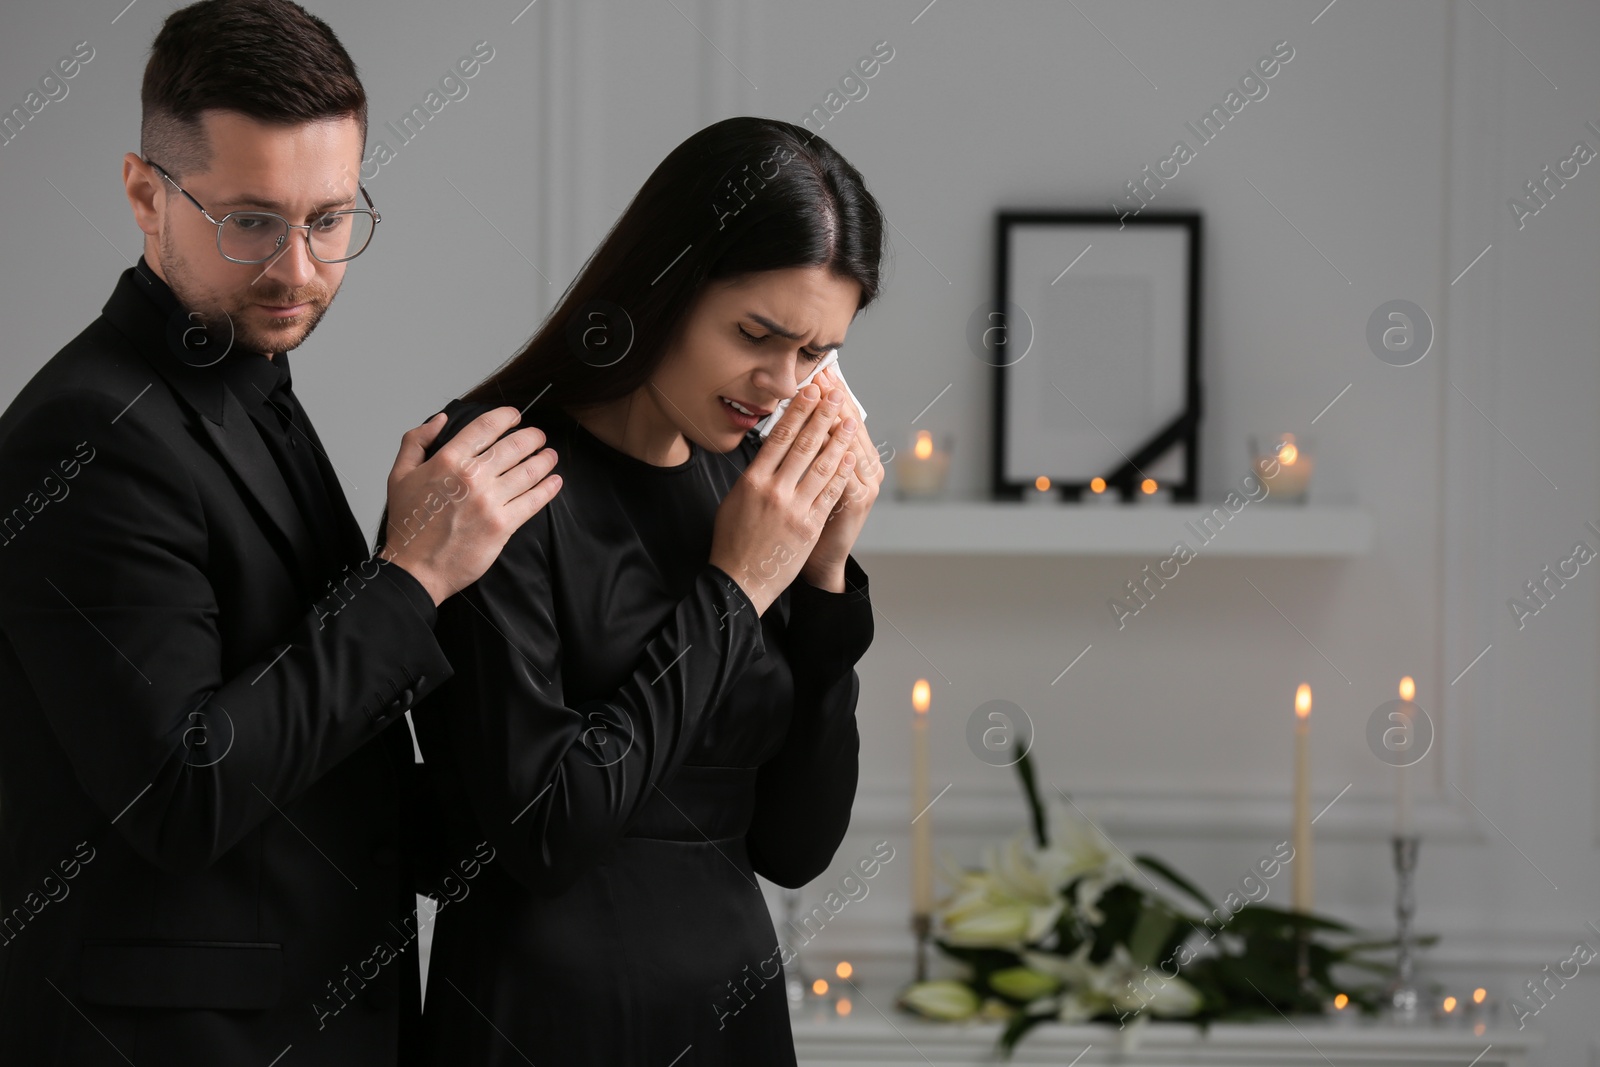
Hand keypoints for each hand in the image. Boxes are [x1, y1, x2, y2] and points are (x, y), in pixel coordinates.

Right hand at [380, 406, 562, 604]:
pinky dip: (549, 488)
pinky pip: (534, 500)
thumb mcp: (399, 475)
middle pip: (515, 445)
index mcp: (448, 460)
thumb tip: (441, 420)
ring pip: (529, 470)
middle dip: (532, 437)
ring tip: (550, 456)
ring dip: (545, 459)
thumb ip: (416, 441)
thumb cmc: (408, 525)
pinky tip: (555, 481)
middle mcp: (472, 477)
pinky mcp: (502, 525)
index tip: (516, 417)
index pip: (485, 427)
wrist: (415, 568)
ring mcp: (489, 501)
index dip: (507, 417)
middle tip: (538, 437)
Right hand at [709, 382, 856, 614]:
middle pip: (803, 445)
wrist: (740, 580)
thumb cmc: (733, 541)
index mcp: (752, 481)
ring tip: (850, 421)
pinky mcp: (809, 526)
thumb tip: (769, 451)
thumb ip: (753, 476)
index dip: (797, 412)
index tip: (809, 392)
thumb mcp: (734, 500)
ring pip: (821, 466)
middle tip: (836, 396)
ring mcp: (794, 509)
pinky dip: (841, 473)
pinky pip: (830, 493)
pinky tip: (850, 457)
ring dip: (838, 440)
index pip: (779, 437)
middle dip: (822, 417)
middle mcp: (773, 490)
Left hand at [801, 366, 881, 589]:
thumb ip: (811, 451)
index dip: (834, 394)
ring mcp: (865, 485)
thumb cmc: (810, 519)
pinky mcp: (857, 502)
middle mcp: (868, 468)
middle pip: (850, 425)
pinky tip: (830, 433)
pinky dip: (837, 451)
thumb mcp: (812, 480)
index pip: (845, 418)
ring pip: (851, 443)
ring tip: (825, 394)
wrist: (820, 561)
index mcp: (859, 460)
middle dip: (834, 398)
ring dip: (837, 417)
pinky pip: (845, 471)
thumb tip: (797, 414)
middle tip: (823, 372)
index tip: (820, 371)